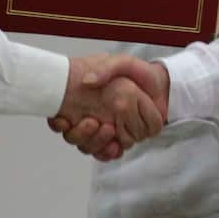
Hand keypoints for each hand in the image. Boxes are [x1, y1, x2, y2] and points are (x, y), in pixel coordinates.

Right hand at [49, 55, 170, 159]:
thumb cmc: (138, 73)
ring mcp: (103, 130)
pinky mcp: (118, 140)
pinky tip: (114, 147)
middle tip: (93, 123)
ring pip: (88, 147)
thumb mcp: (122, 63)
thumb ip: (106, 69)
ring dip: (95, 144)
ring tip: (109, 131)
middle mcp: (90, 117)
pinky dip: (108, 153)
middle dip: (80, 134)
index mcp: (86, 100)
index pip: (61, 118)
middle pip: (73, 137)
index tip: (64, 120)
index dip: (58, 123)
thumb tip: (87, 81)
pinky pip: (106, 154)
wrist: (161, 86)